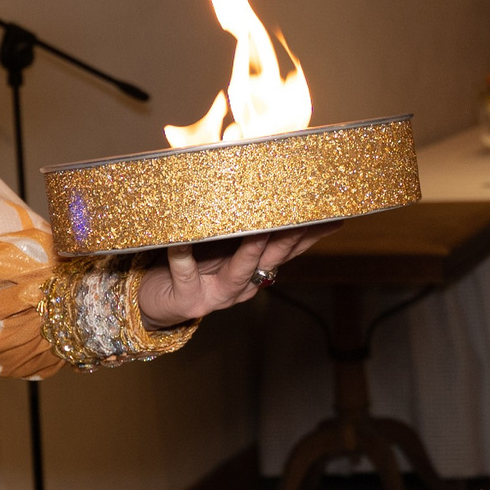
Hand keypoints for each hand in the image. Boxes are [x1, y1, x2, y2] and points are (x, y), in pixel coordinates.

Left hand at [136, 228, 326, 327]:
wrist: (156, 303)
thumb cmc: (188, 267)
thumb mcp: (218, 247)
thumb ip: (237, 227)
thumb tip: (254, 186)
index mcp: (253, 272)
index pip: (288, 251)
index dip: (310, 235)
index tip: (333, 217)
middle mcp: (241, 285)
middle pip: (272, 259)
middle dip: (289, 237)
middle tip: (307, 215)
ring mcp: (216, 294)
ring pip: (239, 270)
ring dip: (251, 249)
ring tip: (260, 229)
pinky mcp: (188, 297)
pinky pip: (185, 271)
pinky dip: (184, 255)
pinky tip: (182, 239)